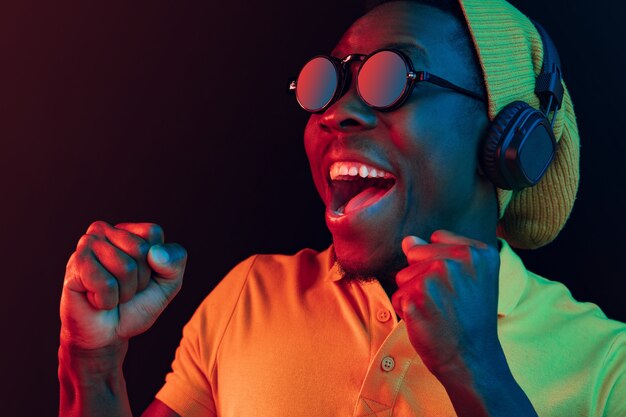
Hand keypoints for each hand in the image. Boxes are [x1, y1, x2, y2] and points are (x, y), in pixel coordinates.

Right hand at [60, 221, 186, 349]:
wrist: (108, 334)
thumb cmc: (137, 305)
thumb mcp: (168, 283)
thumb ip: (175, 262)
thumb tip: (155, 252)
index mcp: (127, 230)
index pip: (153, 233)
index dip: (156, 262)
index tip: (143, 276)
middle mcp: (104, 231)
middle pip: (141, 250)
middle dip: (139, 279)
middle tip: (124, 289)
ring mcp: (86, 246)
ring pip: (125, 267)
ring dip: (123, 292)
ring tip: (110, 294)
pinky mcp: (74, 266)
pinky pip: (106, 283)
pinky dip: (108, 300)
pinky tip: (96, 300)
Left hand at [391, 229, 500, 378]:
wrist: (473, 359)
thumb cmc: (468, 320)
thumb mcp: (469, 279)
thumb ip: (441, 253)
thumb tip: (408, 240)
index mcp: (478, 252)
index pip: (435, 239)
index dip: (439, 263)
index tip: (458, 287)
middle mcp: (460, 259)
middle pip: (415, 254)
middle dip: (422, 276)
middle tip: (446, 301)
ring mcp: (437, 276)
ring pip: (403, 275)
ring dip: (413, 294)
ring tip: (437, 311)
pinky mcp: (417, 295)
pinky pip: (397, 295)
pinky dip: (406, 310)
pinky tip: (427, 321)